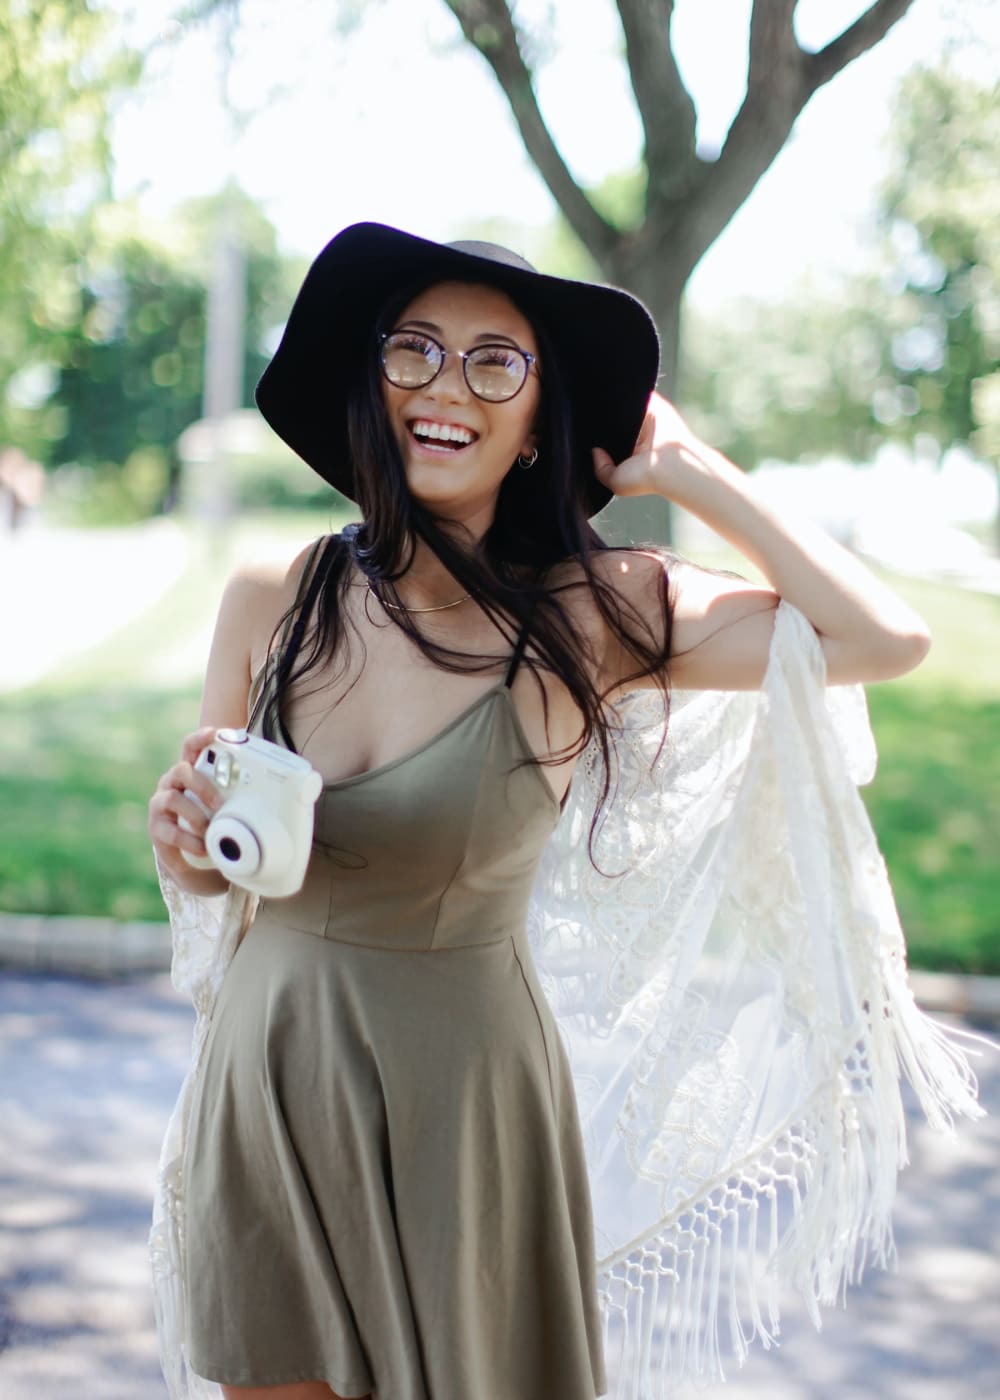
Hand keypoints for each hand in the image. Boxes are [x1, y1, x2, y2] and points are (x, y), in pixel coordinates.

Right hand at [147, 725, 225, 883]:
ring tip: (210, 830)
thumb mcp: (223, 804)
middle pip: (181, 771)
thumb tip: (279, 794)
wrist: (191, 853)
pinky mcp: (156, 827)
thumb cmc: (210, 819)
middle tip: (220, 805)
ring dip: (195, 815)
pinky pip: (169, 830)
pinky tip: (203, 847)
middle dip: (203, 786)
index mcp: (190, 772)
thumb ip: (238, 795)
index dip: (199, 738)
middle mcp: (172, 783)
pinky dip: (189, 840)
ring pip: (172, 799)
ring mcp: (160, 803)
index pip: (190, 747)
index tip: (212, 733)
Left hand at [592, 390, 706, 499]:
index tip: (586, 435)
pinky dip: (628, 394)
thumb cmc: (646, 477)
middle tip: (590, 419)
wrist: (671, 463)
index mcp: (631, 453)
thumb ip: (601, 469)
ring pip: (626, 407)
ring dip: (616, 405)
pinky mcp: (654, 404)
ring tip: (600, 406)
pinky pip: (638, 394)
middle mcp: (639, 436)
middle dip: (605, 421)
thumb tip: (595, 452)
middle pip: (616, 422)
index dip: (598, 437)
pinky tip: (616, 396)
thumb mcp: (616, 482)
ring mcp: (647, 420)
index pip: (610, 440)